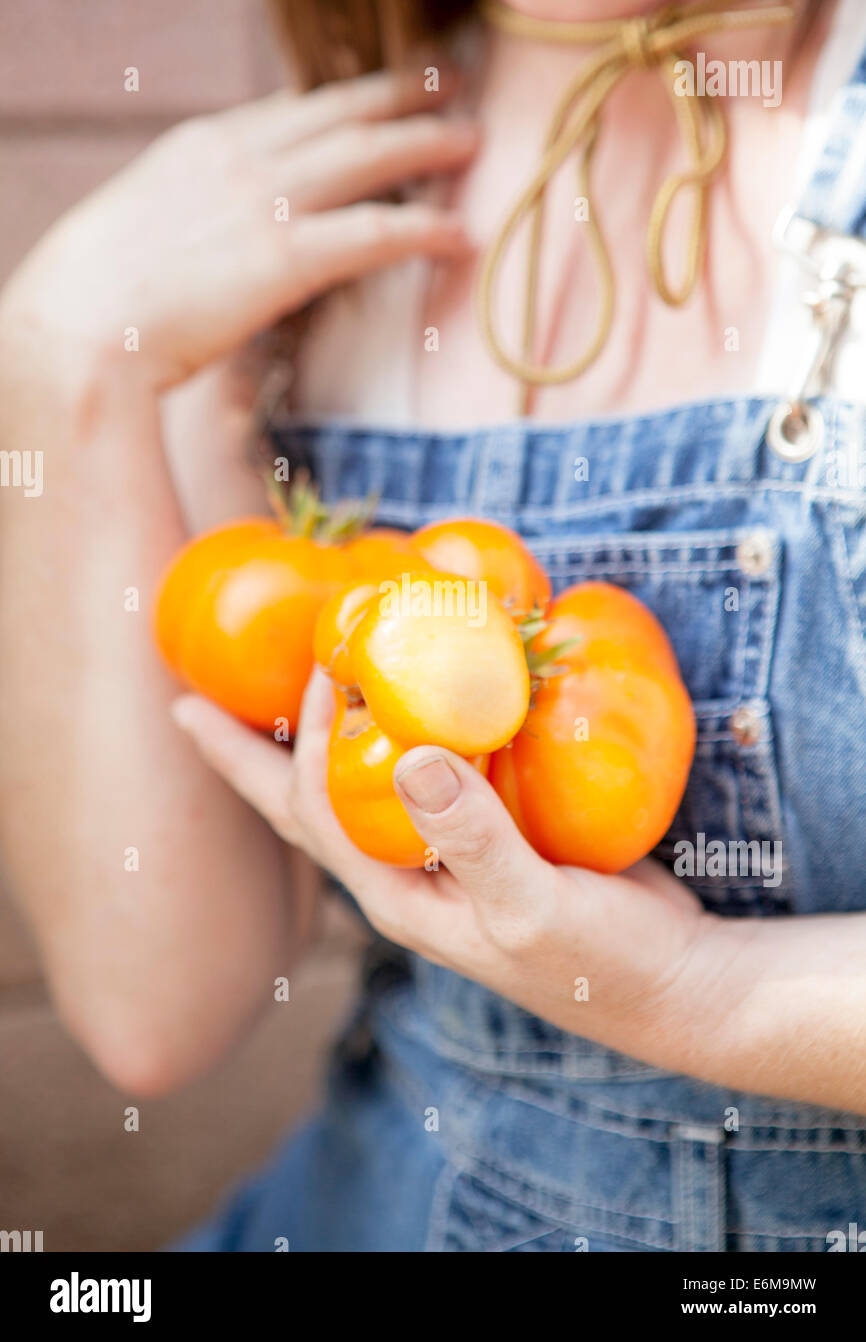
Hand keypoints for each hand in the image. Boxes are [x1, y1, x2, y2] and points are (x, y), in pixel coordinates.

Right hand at [1, 70, 475, 392]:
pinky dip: (426, 231)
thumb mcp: (140, 235)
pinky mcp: (287, 257)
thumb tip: (208, 251)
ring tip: (470, 142)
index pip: (288, 111)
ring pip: (370, 156)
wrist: (79, 327)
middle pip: (340, 113)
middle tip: (445, 88)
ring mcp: (266, 202)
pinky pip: (378, 233)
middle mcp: (241, 159)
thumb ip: (188, 225)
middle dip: (399, 98)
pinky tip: (458, 236)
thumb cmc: (93, 300)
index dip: (341, 102)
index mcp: (201, 147)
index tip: (375, 98)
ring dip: (428, 143)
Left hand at [170, 669, 719, 1068]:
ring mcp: (453, 851)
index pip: (312, 811)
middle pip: (308, 804)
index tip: (320, 669)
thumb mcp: (532, 909)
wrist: (681, 983)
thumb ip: (474, 839)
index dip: (296, 743)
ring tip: (288, 691)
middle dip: (249, 758)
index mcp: (400, 897)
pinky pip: (439, 767)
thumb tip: (406, 756)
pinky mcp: (500, 829)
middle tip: (192, 707)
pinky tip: (418, 698)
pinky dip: (415, 728)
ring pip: (366, 783)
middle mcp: (412, 871)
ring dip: (323, 738)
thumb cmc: (602, 965)